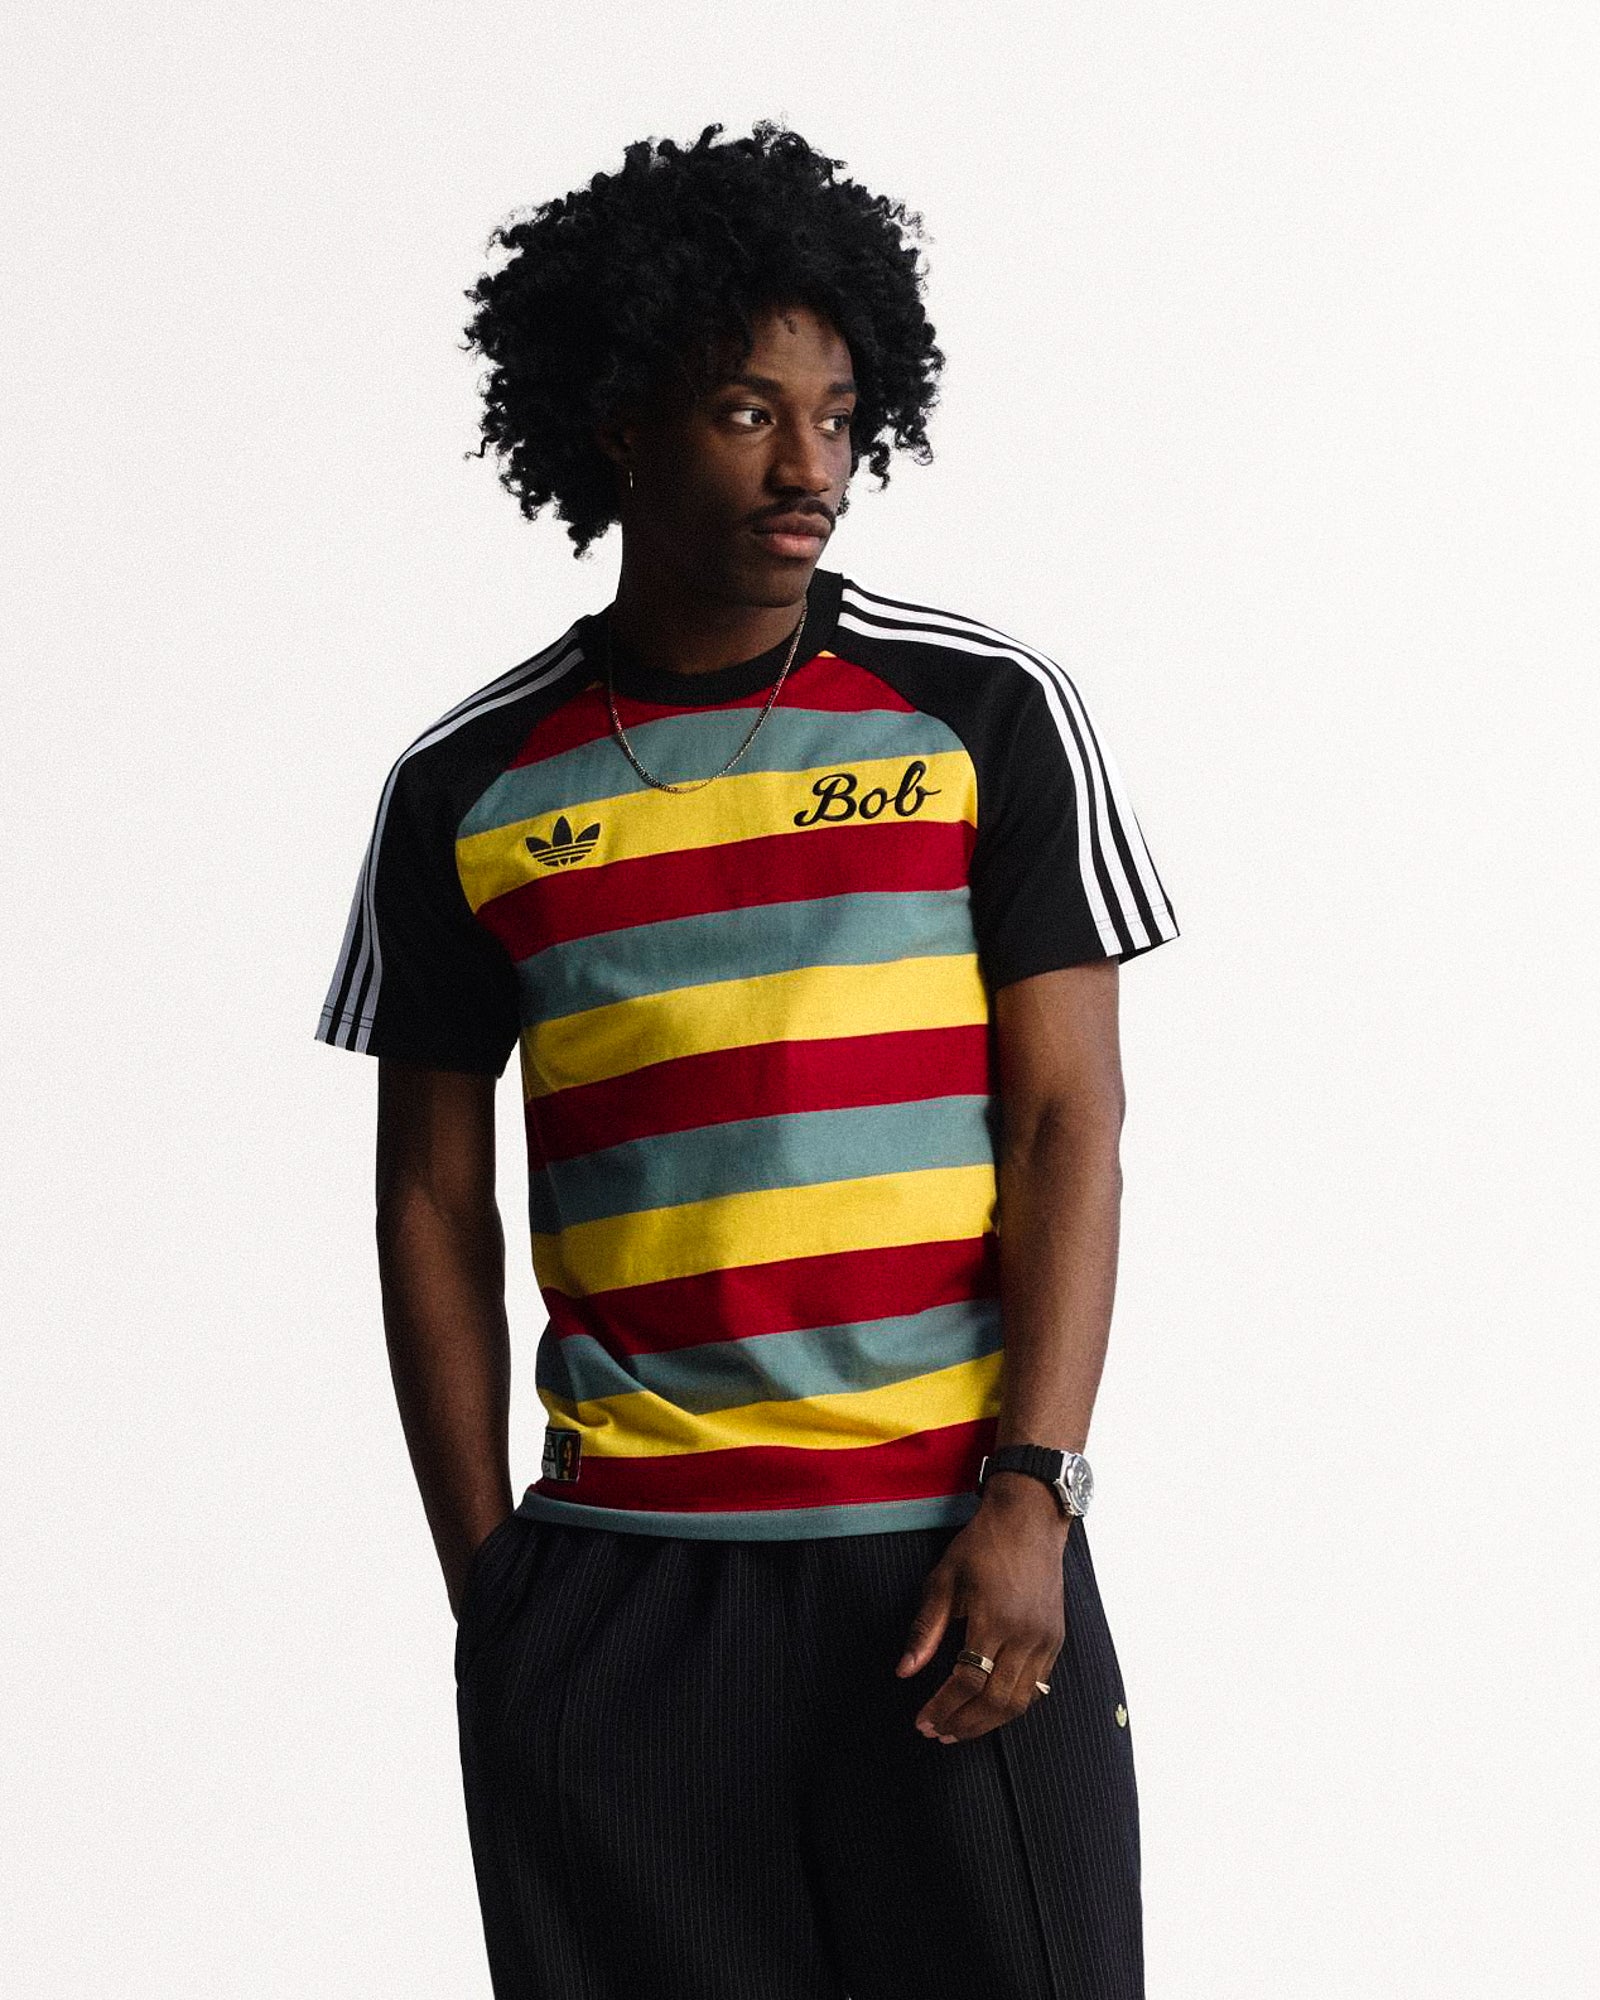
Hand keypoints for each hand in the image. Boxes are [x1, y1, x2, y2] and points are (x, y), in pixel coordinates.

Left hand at [895, 1479, 1068, 1742]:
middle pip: (996, 1700)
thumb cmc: (982, 1545)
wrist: (1030, 1520)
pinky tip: (990, 1709)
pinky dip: (1013, 1705)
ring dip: (988, 1722)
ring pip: (1020, 1701)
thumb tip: (904, 1671)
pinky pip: (1037, 1687)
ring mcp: (1045, 1639)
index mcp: (994, 1618)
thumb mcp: (944, 1580)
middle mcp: (1025, 1634)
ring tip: (960, 1730)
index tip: (923, 1721)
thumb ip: (925, 1629)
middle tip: (938, 1733)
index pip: (968, 1680)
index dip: (943, 1707)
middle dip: (964, 1723)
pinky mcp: (1056, 1639)